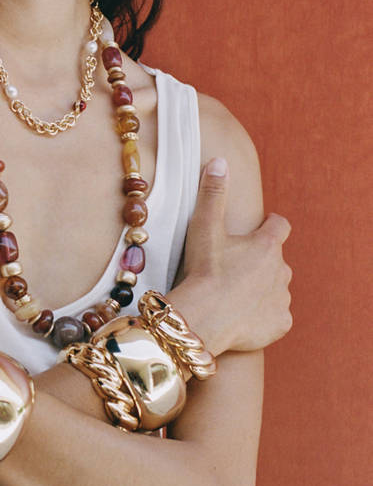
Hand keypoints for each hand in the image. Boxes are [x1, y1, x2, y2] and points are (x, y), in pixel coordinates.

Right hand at [169, 158, 291, 355]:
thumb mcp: (204, 227)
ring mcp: (282, 299)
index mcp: (266, 245)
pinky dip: (264, 317)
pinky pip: (276, 318)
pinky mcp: (280, 324)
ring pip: (276, 289)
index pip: (280, 226)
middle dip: (261, 262)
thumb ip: (213, 193)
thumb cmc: (204, 270)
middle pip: (276, 260)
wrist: (204, 318)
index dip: (271, 224)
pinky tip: (244, 318)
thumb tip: (219, 161)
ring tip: (236, 296)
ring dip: (262, 289)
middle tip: (235, 268)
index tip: (262, 226)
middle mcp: (281, 270)